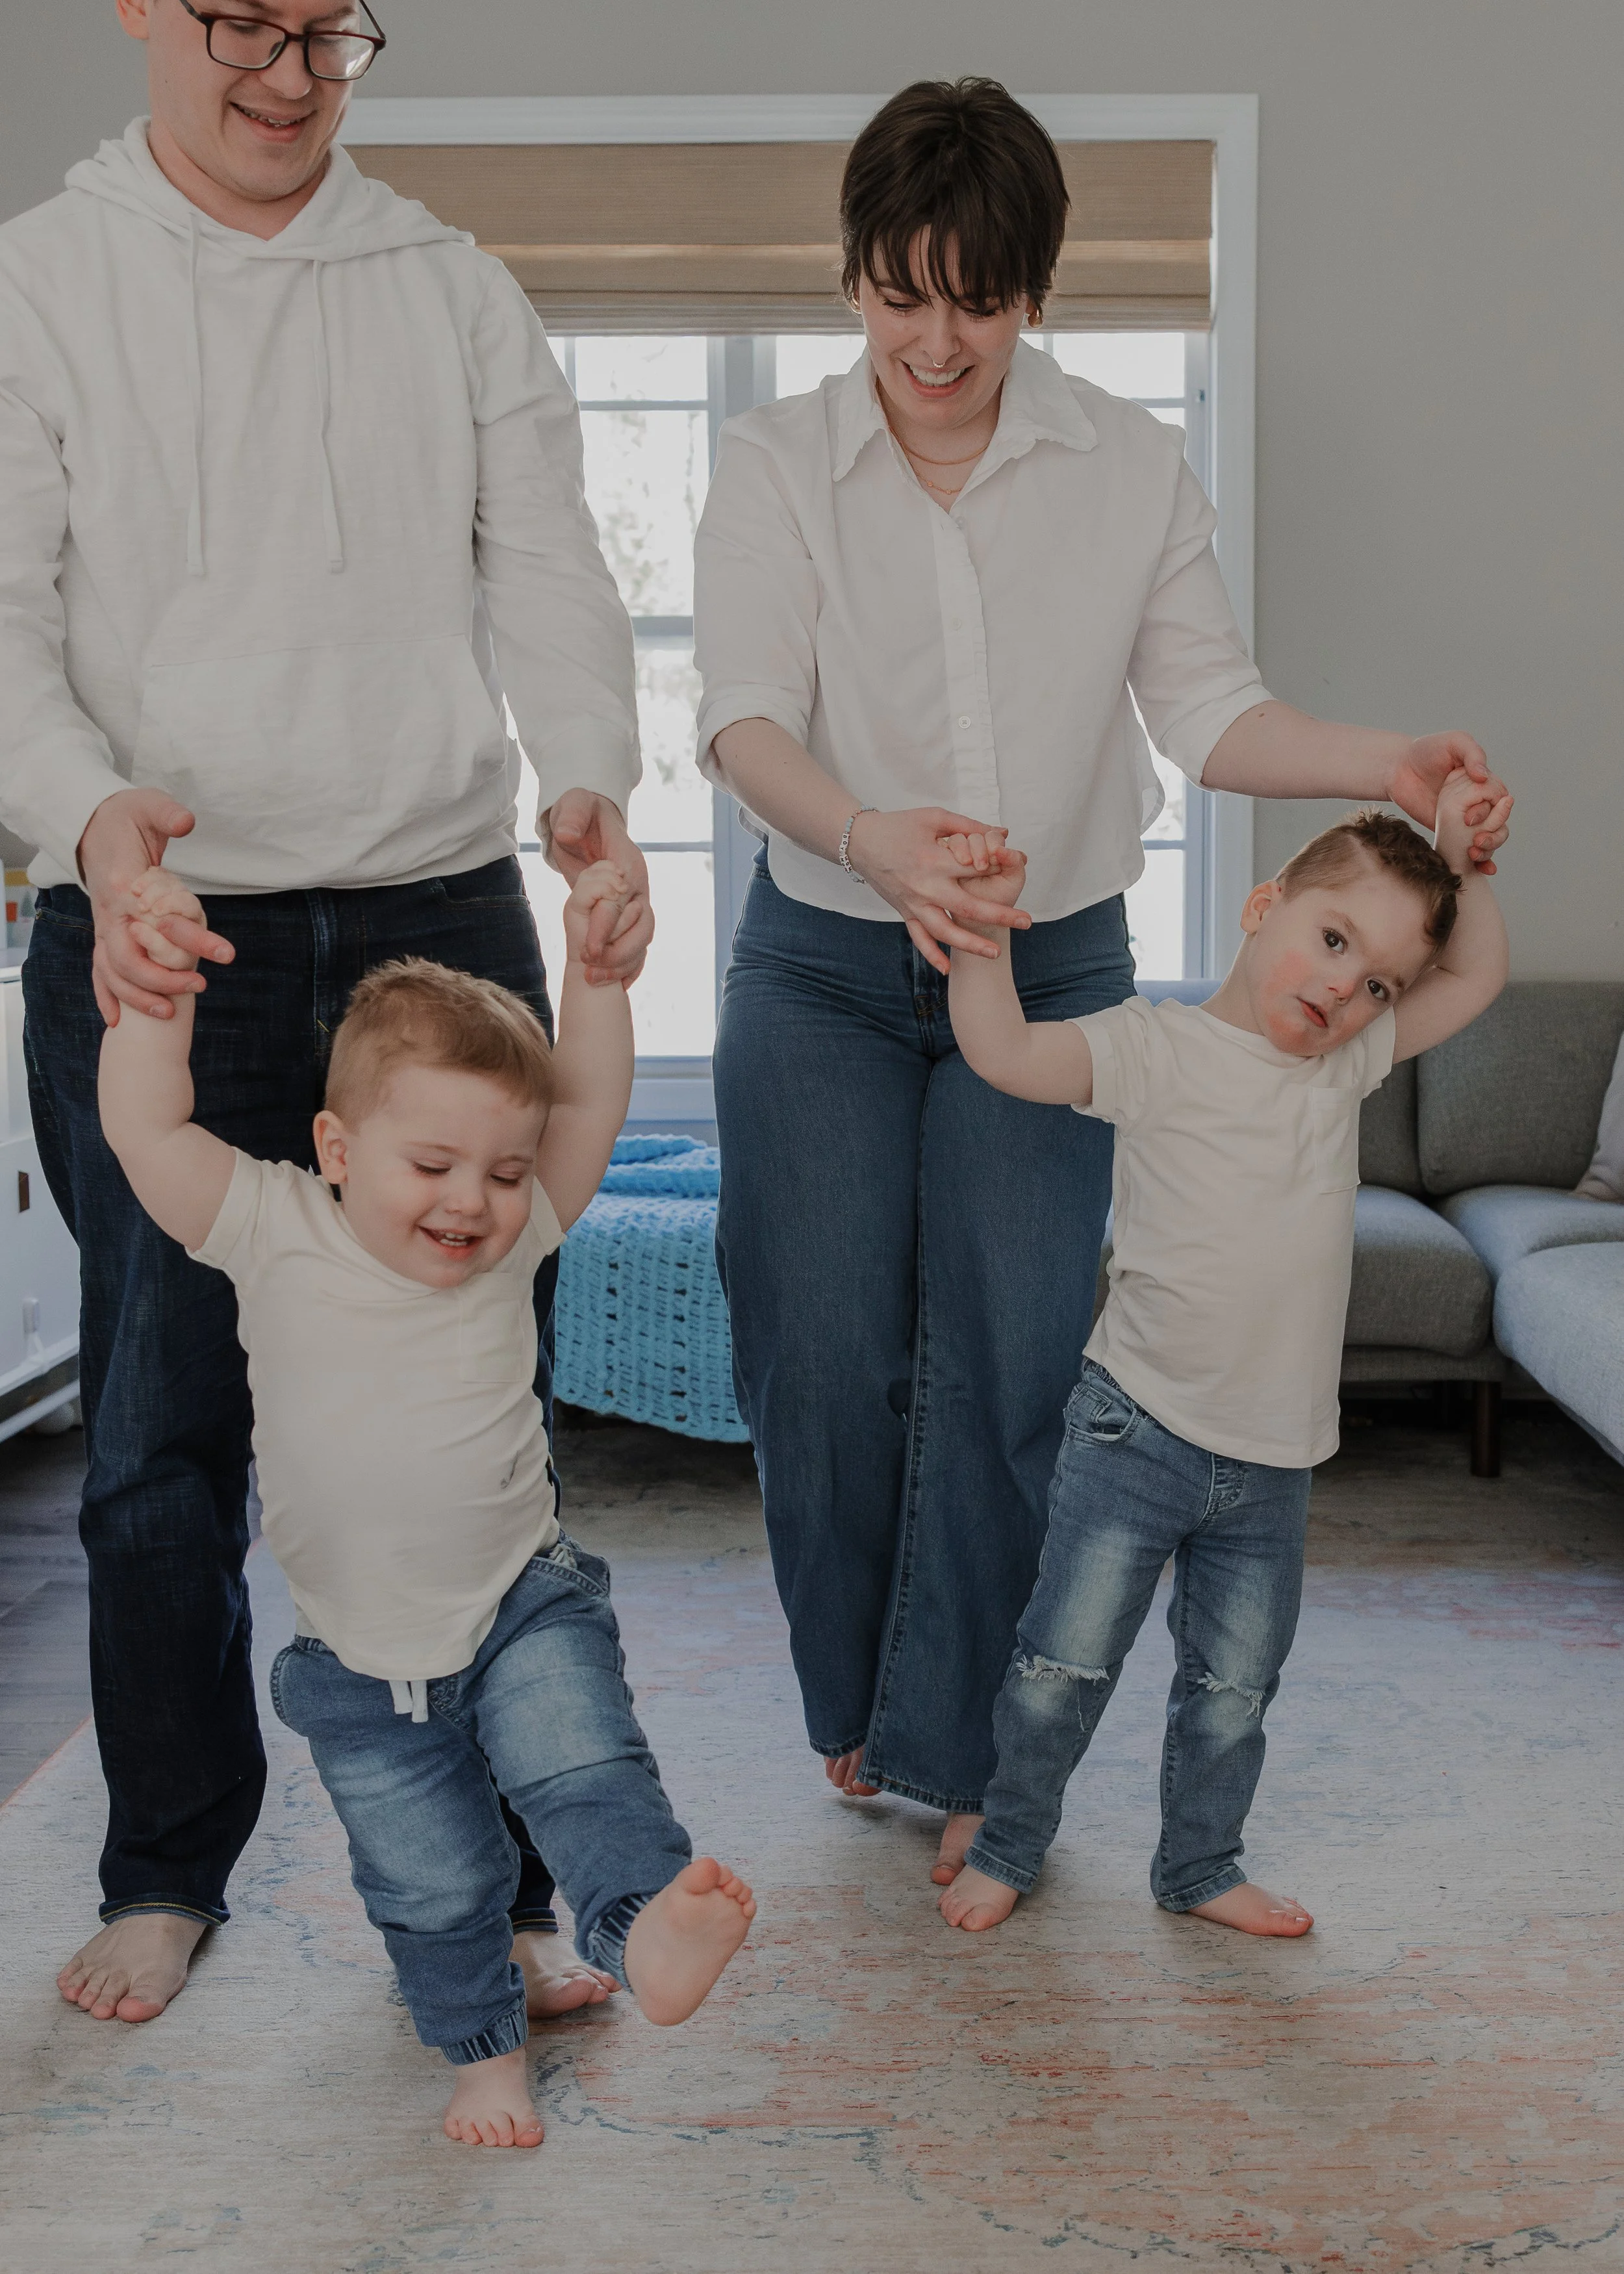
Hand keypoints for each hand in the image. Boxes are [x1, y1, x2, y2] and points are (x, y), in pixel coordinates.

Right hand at [77, 789, 234, 1025]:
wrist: (93, 824)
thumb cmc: (126, 817)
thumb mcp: (148, 805)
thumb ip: (168, 814)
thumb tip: (185, 822)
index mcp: (124, 885)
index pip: (155, 920)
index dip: (189, 939)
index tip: (225, 953)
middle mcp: (109, 912)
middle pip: (130, 958)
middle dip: (166, 979)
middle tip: (202, 986)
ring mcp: (104, 925)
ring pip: (113, 972)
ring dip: (140, 996)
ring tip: (173, 1011)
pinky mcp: (104, 933)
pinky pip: (99, 970)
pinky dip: (106, 996)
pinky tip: (117, 1021)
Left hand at [544, 790, 652, 984]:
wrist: (594, 823)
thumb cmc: (583, 813)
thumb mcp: (575, 805)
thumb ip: (572, 816)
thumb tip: (566, 834)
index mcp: (628, 862)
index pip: (623, 898)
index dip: (607, 925)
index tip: (588, 948)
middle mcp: (639, 884)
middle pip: (641, 925)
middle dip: (617, 952)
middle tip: (589, 970)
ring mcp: (639, 901)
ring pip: (644, 939)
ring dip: (623, 963)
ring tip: (596, 981)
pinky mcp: (633, 914)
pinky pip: (639, 944)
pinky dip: (630, 965)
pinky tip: (615, 985)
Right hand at [845, 807, 1030, 973]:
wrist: (860, 842)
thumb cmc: (899, 825)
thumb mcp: (934, 817)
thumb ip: (968, 826)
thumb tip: (1001, 832)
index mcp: (934, 860)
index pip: (976, 869)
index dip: (998, 868)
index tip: (1014, 868)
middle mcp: (925, 886)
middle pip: (968, 907)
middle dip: (999, 916)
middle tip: (1026, 922)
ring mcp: (914, 903)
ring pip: (945, 931)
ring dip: (970, 944)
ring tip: (995, 953)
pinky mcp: (904, 912)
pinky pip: (919, 938)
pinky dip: (932, 955)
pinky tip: (948, 968)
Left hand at [1387, 733, 1511, 873]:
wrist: (1397, 769)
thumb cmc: (1427, 751)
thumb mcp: (1453, 742)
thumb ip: (1472, 754)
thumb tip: (1483, 776)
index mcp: (1484, 782)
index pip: (1500, 800)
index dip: (1492, 810)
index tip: (1471, 818)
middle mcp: (1479, 801)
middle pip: (1499, 822)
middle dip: (1493, 835)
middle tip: (1476, 841)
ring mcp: (1466, 820)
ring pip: (1489, 838)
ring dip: (1489, 850)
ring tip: (1475, 855)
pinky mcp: (1452, 833)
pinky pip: (1469, 849)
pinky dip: (1480, 862)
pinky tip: (1484, 871)